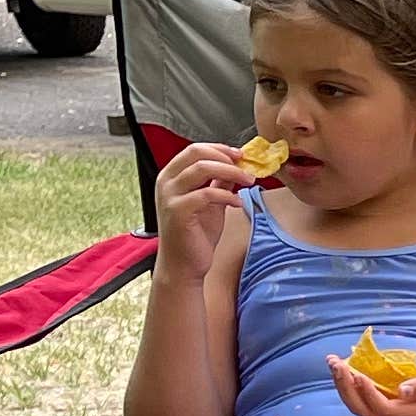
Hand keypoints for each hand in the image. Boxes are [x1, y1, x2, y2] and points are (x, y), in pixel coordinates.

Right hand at [154, 144, 252, 282]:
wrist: (183, 265)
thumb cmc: (195, 235)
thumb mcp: (211, 203)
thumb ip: (218, 183)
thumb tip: (235, 167)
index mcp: (171, 176)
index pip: (194, 150)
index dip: (220, 149)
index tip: (241, 155)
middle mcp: (166, 182)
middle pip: (196, 153)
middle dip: (225, 157)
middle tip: (246, 166)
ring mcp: (170, 196)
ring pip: (201, 168)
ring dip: (231, 172)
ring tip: (248, 181)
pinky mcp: (178, 211)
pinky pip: (206, 194)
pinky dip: (227, 196)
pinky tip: (238, 203)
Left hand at [327, 354, 415, 415]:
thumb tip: (403, 390)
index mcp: (412, 415)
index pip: (383, 409)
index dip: (368, 394)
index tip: (358, 373)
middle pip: (363, 410)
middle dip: (346, 388)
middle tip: (336, 363)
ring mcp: (390, 414)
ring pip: (358, 405)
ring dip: (342, 385)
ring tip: (333, 362)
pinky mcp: (386, 405)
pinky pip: (362, 398)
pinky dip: (348, 383)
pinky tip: (342, 366)